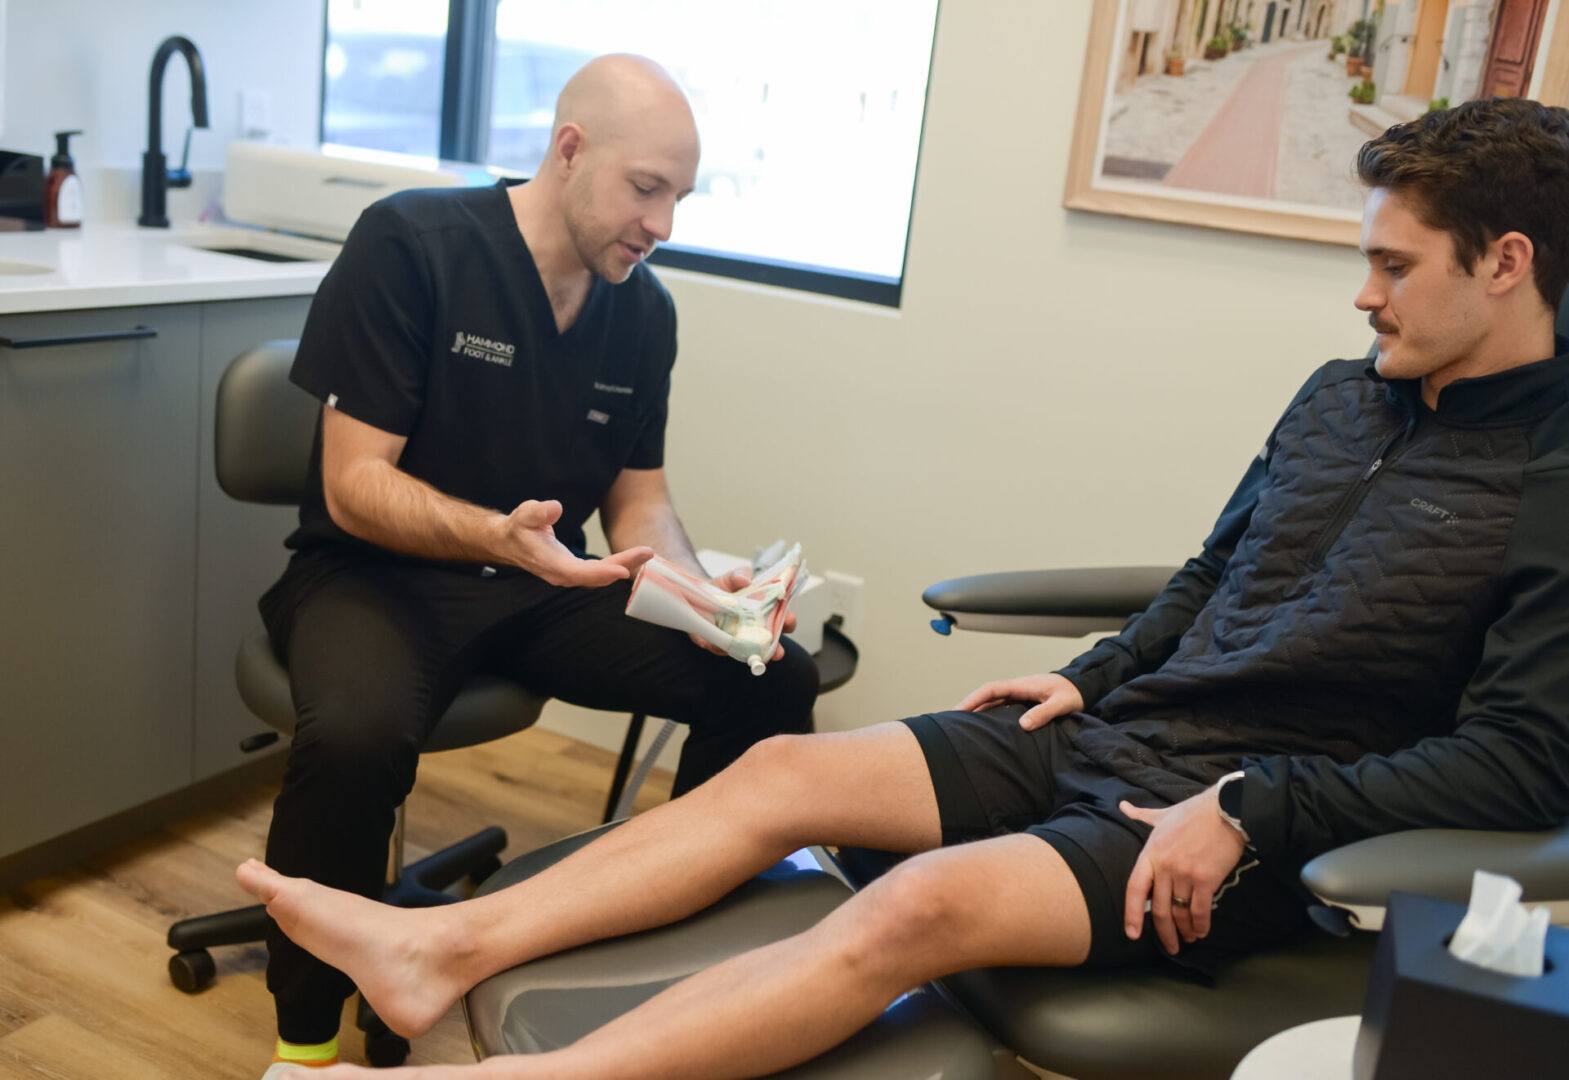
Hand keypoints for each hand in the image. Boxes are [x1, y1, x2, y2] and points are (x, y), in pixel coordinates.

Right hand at [501, 499, 652, 586]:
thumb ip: (539, 512)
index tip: (623, 570)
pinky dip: (618, 565)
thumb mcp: (525, 514)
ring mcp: (569, 575)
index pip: (578, 573)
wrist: (511, 542)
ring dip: (625, 565)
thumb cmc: (519, 528)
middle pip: (597, 576)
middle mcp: (562, 575)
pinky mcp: (576, 571)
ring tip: (647, 553)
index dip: (601, 573)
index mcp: (550, 564)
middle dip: (624, 564)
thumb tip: (556, 507)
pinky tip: (634, 558)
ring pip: (601, 575)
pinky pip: (600, 572)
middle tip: (647, 552)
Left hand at [687, 567, 795, 660]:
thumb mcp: (733, 577)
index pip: (781, 620)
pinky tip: (724, 645)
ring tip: (756, 656)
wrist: (697, 593)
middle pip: (769, 642)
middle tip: (778, 650)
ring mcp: (735, 638)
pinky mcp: (716, 643)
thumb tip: (745, 579)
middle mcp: (753, 629)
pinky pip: (721, 649)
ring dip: (752, 654)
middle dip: (776, 647)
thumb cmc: (723, 588)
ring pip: (747, 651)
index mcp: (764, 612)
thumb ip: (740, 575)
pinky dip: (723, 648)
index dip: (787, 621)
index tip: (789, 618)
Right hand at [953, 673, 1083, 729]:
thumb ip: (1043, 713)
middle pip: (986, 696)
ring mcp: (1017, 696)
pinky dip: (988, 715)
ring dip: (977, 711)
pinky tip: (983, 727)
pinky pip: (1000, 708)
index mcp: (1021, 685)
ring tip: (961, 726)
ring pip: (991, 702)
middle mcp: (1015, 689)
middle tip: (950, 721)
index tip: (959, 710)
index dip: (973, 699)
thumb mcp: (1061, 704)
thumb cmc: (1071, 693)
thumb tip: (1022, 725)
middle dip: (968, 706)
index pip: (991, 689)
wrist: (1081, 687)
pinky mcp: (1021, 703)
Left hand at [1120, 785, 1247, 953]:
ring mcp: (1185, 873)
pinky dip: (1201, 925)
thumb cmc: (1193, 812)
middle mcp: (1165, 866)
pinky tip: (1201, 932)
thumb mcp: (1162, 814)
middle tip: (1170, 947)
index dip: (1132, 914)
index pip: (1134, 889)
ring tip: (1188, 940)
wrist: (1225, 809)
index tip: (1132, 934)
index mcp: (1150, 853)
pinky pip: (1200, 910)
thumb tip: (1123, 806)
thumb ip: (1141, 815)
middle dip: (1164, 933)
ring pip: (1180, 912)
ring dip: (1184, 931)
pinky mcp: (1207, 879)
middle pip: (1159, 908)